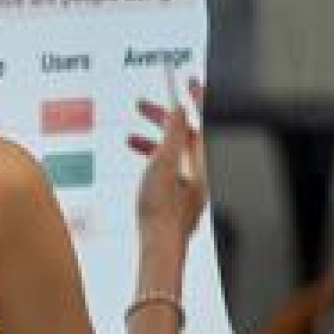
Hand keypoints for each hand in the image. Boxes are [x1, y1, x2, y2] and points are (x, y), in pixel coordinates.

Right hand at [128, 78, 206, 243]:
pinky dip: (153, 161)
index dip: (197, 99)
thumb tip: (179, 109)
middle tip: (141, 106)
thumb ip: (172, 134)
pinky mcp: (180, 201)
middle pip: (187, 136)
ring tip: (128, 137)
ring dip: (153, 140)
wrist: (158, 251)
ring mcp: (192, 188)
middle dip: (165, 119)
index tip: (186, 81)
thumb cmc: (161, 211)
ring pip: (175, 154)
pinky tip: (137, 163)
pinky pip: (169, 171)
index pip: (206, 121)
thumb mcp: (162, 163)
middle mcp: (203, 174)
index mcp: (204, 163)